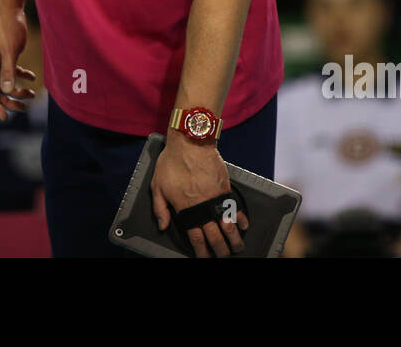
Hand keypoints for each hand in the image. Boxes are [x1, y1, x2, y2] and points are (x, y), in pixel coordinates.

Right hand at [0, 1, 35, 119]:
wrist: (8, 8)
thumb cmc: (7, 27)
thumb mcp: (10, 51)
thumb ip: (8, 71)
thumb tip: (6, 91)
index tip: (5, 118)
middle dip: (9, 100)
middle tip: (24, 108)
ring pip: (4, 82)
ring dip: (16, 90)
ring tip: (32, 94)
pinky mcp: (4, 54)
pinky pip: (10, 71)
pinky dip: (20, 76)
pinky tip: (32, 78)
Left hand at [151, 132, 247, 256]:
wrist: (190, 142)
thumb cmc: (171, 162)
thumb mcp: (157, 186)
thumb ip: (160, 209)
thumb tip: (162, 226)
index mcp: (185, 209)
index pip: (196, 237)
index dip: (202, 250)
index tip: (205, 257)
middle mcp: (202, 207)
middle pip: (214, 236)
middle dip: (220, 249)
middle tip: (223, 256)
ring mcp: (215, 198)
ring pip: (228, 225)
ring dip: (234, 239)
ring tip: (237, 247)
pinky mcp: (224, 188)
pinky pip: (234, 207)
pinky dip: (241, 217)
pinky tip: (244, 225)